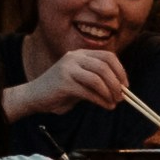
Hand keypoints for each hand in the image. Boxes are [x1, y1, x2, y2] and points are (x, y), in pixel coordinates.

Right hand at [12, 45, 131, 123]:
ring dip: (110, 92)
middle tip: (121, 97)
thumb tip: (120, 89)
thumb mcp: (80, 81)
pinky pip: (88, 91)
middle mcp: (74, 57)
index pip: (108, 56)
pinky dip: (101, 100)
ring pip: (98, 78)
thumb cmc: (60, 91)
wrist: (34, 97)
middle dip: (116, 83)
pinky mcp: (64, 82)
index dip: (120, 70)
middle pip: (104, 66)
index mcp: (80, 53)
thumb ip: (97, 80)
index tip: (125, 85)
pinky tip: (105, 106)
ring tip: (113, 103)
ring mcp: (68, 68)